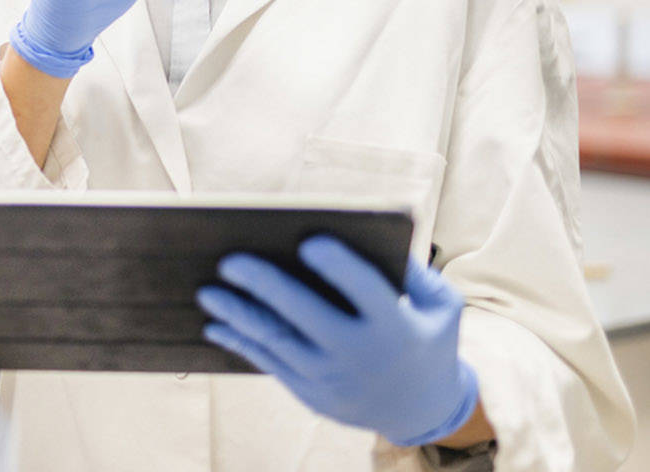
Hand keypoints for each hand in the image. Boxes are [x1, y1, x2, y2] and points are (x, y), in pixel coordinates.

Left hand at [197, 236, 479, 447]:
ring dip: (237, 315)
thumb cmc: (427, 340)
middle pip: (305, 315)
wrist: (420, 410)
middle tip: (229, 260)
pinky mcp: (311, 394)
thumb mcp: (442, 308)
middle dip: (264, 285)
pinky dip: (239, 343)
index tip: (308, 241)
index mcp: (395, 327)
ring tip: (207, 292)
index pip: (365, 291)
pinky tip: (214, 325)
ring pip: (276, 341)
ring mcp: (332, 378)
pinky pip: (269, 363)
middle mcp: (360, 354)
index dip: (339, 266)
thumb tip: (381, 238)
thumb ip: (419, 274)